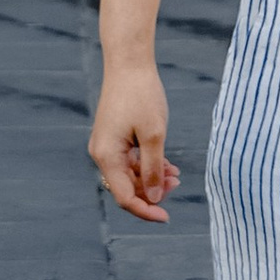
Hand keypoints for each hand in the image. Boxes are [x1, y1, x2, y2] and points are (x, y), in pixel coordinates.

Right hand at [88, 55, 179, 224]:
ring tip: (176, 175)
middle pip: (126, 187)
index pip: (125, 197)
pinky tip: (168, 165)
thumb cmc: (142, 95)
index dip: (146, 210)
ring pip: (130, 174)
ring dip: (152, 177)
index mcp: (107, 156)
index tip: (167, 217)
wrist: (130, 62)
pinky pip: (130, 160)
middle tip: (177, 184)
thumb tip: (153, 198)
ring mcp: (107, 145)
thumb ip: (153, 169)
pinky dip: (148, 164)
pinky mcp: (114, 136)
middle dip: (152, 191)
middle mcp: (102, 154)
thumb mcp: (154, 134)